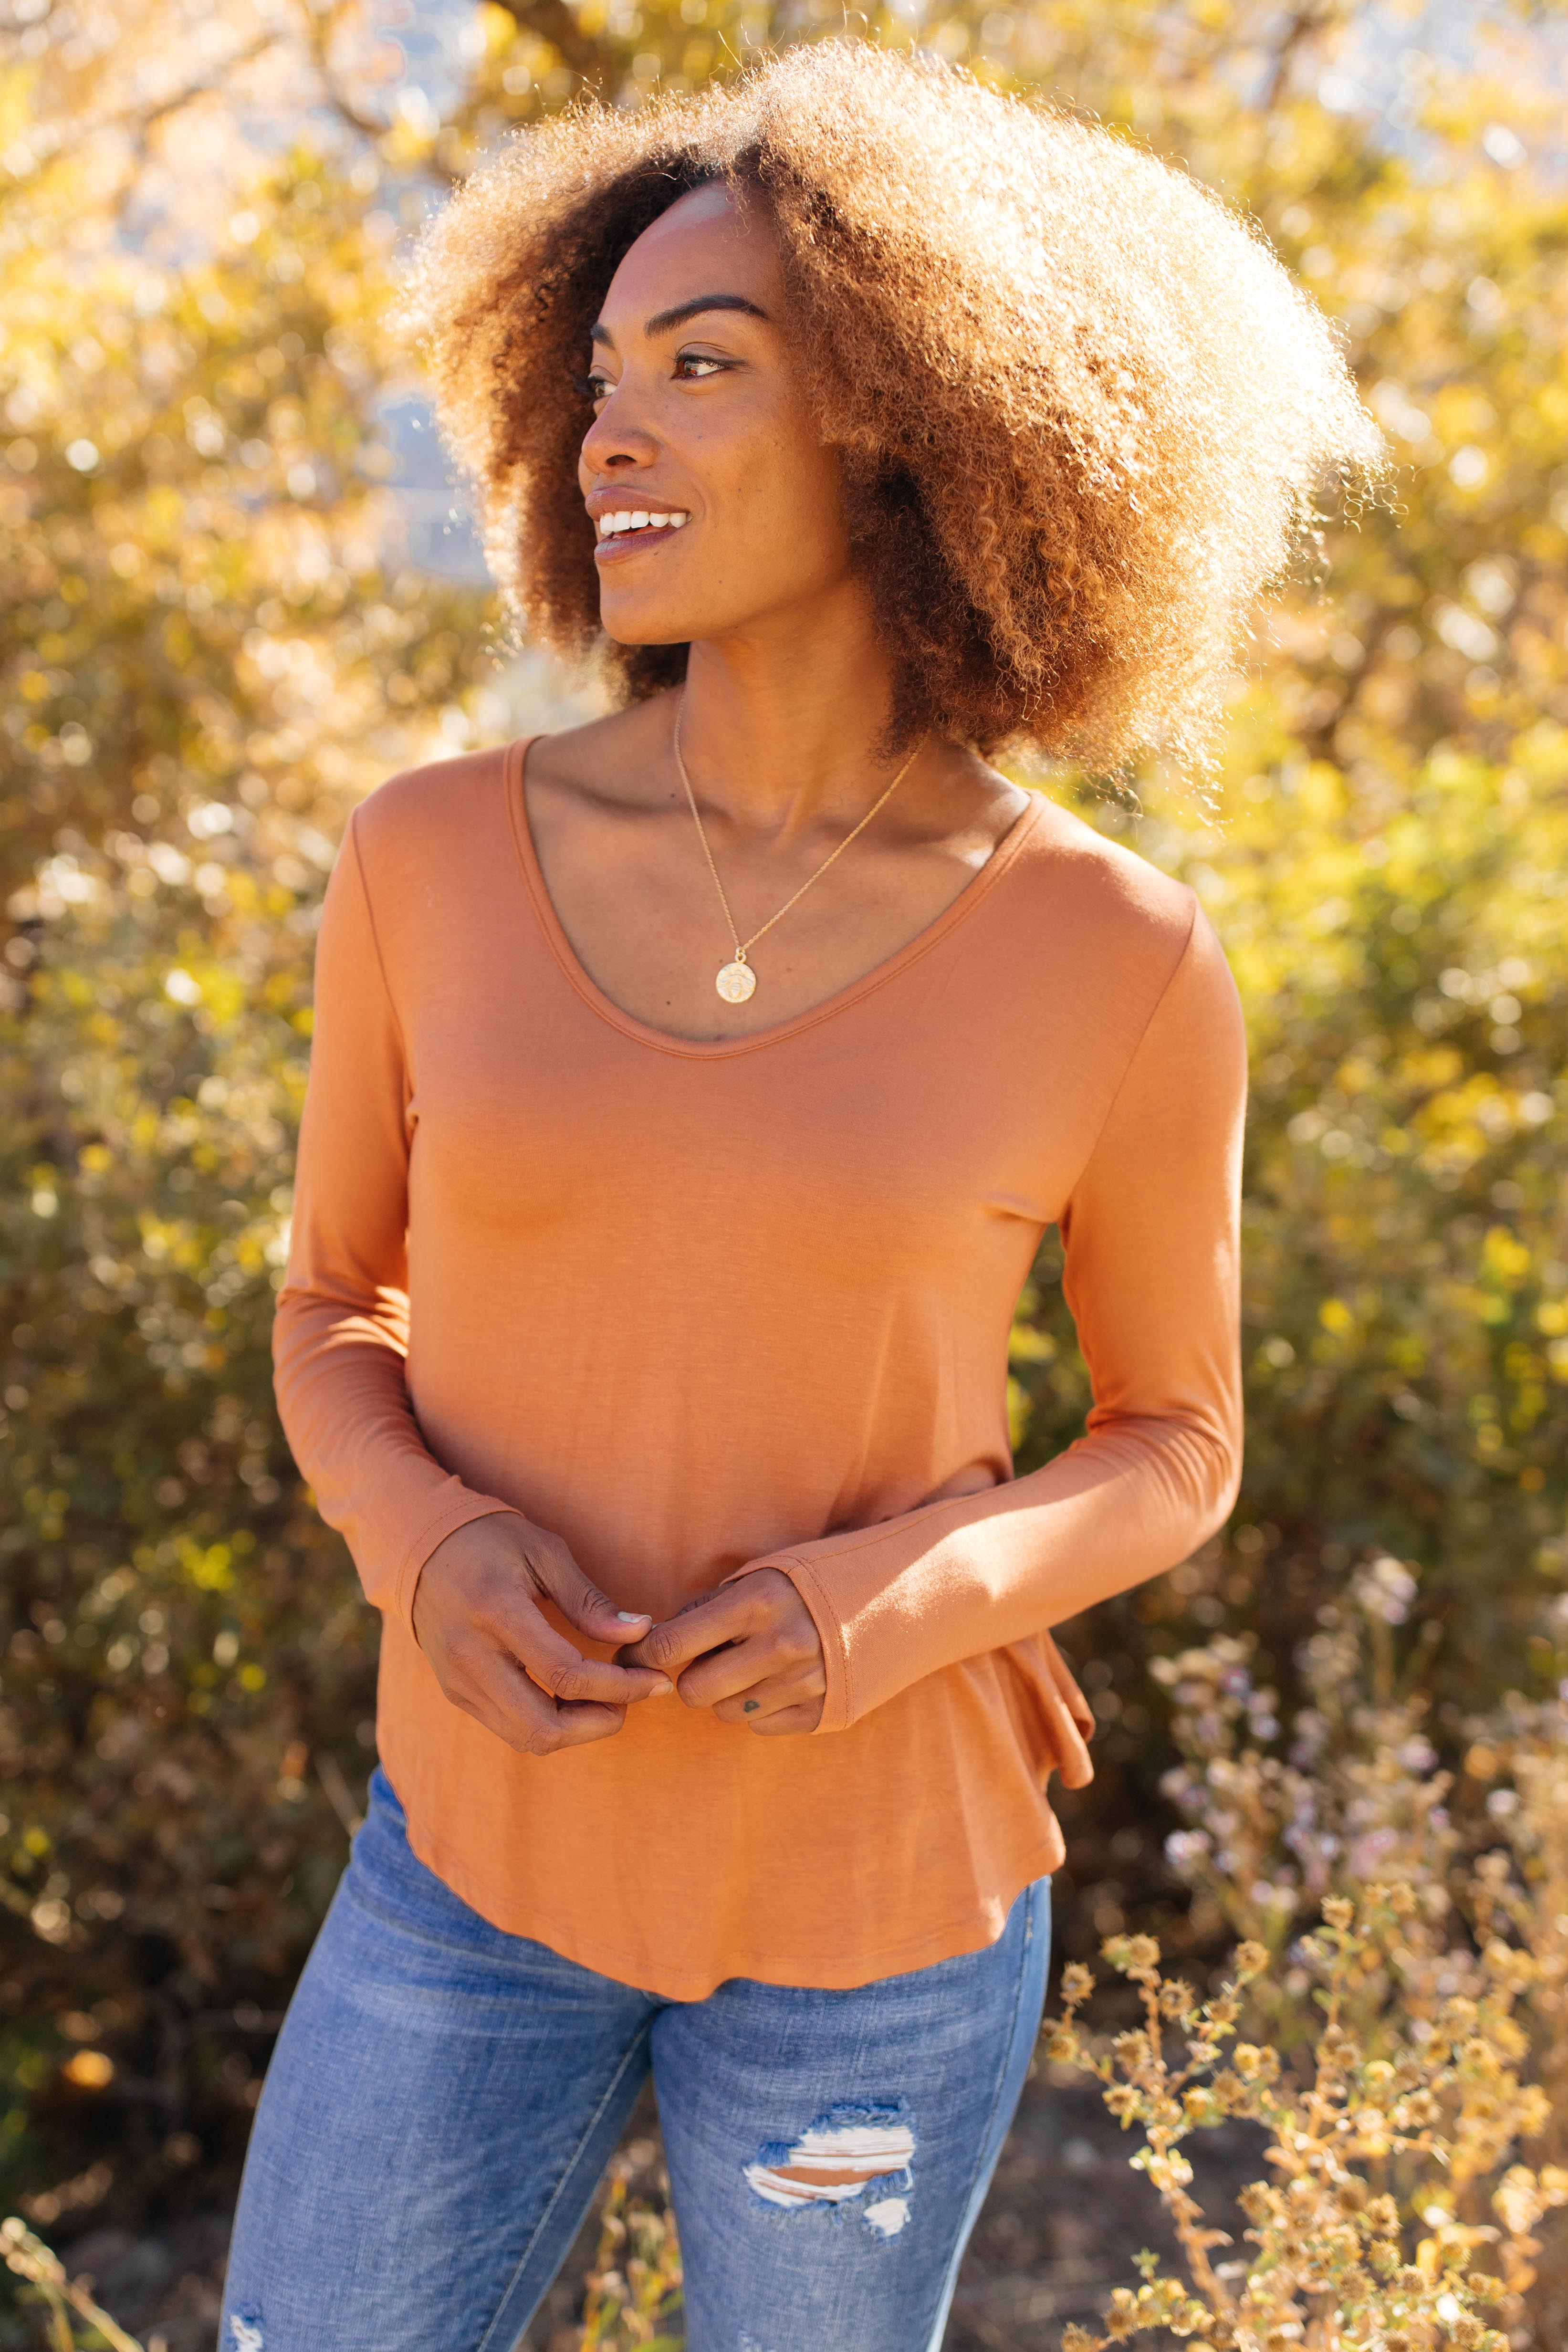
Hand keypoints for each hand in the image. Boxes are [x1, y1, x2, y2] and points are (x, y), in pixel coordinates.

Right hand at [411, 1514, 671, 1757]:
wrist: (420, 1548)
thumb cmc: (491, 1541)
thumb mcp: (545, 1553)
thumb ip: (590, 1601)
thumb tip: (640, 1632)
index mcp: (495, 1612)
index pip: (565, 1674)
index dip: (620, 1687)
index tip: (655, 1681)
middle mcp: (471, 1656)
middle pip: (544, 1727)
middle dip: (600, 1723)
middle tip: (632, 1696)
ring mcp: (458, 1681)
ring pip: (527, 1738)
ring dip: (577, 1730)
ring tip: (608, 1698)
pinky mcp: (456, 1693)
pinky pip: (510, 1729)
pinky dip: (550, 1724)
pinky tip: (574, 1697)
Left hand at [622, 1568, 826, 1734]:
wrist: (895, 1596)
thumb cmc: (809, 1582)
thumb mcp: (760, 1575)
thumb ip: (709, 1609)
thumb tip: (652, 1643)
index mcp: (759, 1602)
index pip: (673, 1644)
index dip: (643, 1655)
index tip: (634, 1657)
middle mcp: (782, 1644)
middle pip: (694, 1691)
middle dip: (691, 1677)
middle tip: (709, 1658)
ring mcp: (805, 1682)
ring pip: (726, 1713)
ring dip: (727, 1693)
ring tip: (753, 1664)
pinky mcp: (823, 1711)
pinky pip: (760, 1727)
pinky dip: (758, 1708)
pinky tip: (779, 1680)